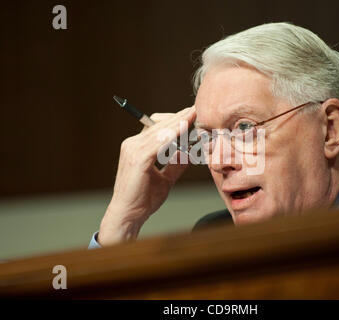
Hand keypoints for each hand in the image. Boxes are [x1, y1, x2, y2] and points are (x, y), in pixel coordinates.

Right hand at [98, 106, 195, 245]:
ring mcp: (133, 149)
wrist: (128, 215)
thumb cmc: (143, 199)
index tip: (192, 116)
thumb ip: (175, 165)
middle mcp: (133, 144)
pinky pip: (159, 141)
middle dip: (180, 117)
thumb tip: (189, 154)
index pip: (157, 127)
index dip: (175, 121)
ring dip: (179, 122)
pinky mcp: (138, 158)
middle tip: (197, 110)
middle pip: (159, 124)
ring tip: (194, 116)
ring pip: (160, 130)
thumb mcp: (165, 178)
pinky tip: (184, 128)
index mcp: (137, 148)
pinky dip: (173, 134)